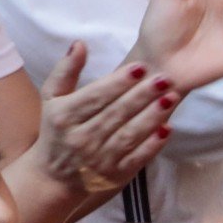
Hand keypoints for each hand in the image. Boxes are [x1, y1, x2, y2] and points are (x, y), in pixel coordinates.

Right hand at [34, 42, 175, 193]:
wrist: (53, 178)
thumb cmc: (56, 130)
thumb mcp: (52, 99)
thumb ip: (65, 71)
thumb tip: (80, 44)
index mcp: (64, 116)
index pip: (95, 96)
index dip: (118, 82)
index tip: (141, 66)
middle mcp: (81, 138)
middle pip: (115, 114)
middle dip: (142, 95)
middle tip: (164, 78)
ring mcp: (98, 159)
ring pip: (129, 135)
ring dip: (151, 117)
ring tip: (171, 98)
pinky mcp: (114, 176)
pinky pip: (136, 159)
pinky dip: (152, 145)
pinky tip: (168, 129)